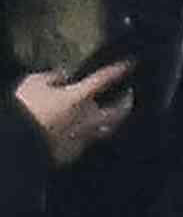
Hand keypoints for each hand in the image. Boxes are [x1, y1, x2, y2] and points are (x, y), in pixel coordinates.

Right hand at [14, 61, 135, 166]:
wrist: (18, 142)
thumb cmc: (24, 109)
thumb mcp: (34, 84)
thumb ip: (52, 77)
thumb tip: (64, 75)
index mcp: (78, 98)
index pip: (104, 79)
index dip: (118, 70)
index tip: (129, 64)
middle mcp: (87, 118)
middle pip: (118, 112)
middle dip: (126, 103)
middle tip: (129, 96)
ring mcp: (83, 137)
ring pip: (105, 130)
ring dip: (111, 122)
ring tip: (112, 117)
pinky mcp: (74, 152)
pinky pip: (86, 142)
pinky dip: (86, 135)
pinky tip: (83, 132)